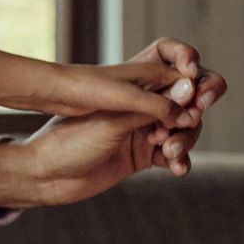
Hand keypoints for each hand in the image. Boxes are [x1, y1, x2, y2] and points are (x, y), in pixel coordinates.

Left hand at [0, 38, 226, 207]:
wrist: (46, 173)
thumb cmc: (70, 137)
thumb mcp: (113, 118)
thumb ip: (151, 108)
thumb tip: (188, 100)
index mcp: (133, 83)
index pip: (176, 70)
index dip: (193, 80)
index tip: (198, 98)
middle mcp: (140, 103)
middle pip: (186, 100)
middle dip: (194, 112)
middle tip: (191, 123)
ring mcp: (141, 129)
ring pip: (182, 129)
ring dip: (184, 139)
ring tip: (169, 152)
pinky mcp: (140, 154)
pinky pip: (171, 155)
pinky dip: (178, 160)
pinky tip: (176, 168)